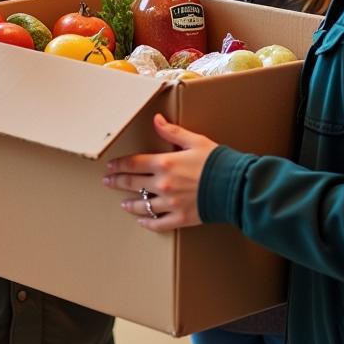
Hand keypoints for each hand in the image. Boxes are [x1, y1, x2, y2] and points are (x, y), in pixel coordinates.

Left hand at [102, 113, 218, 230]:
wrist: (235, 186)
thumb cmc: (217, 162)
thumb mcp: (194, 141)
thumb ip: (172, 132)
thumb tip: (156, 119)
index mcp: (164, 163)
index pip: (133, 164)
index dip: (119, 165)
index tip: (110, 166)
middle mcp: (163, 184)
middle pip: (133, 184)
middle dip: (117, 182)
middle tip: (108, 182)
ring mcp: (170, 203)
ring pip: (142, 205)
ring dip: (130, 204)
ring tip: (123, 203)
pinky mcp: (181, 218)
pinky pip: (159, 223)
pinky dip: (148, 223)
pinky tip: (142, 221)